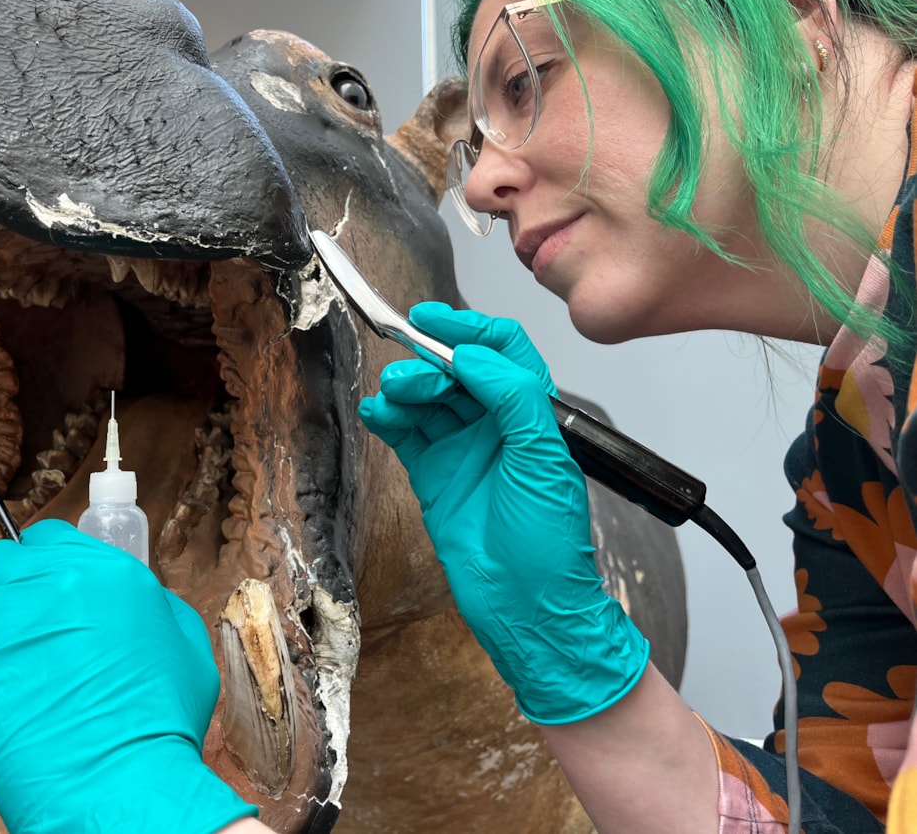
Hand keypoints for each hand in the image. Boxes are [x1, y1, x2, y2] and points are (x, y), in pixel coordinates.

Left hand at [0, 519, 256, 832]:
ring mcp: (11, 614)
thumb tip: (136, 600)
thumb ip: (157, 607)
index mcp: (111, 573)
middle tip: (34, 617)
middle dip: (22, 579)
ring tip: (19, 651)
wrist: (119, 781)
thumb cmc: (159, 726)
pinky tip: (5, 673)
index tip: (55, 586)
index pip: (56, 536)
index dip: (53, 562)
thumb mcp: (187, 649)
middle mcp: (58, 580)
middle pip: (14, 554)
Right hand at [358, 302, 648, 723]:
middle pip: (456, 371)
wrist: (527, 607)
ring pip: (427, 399)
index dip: (469, 329)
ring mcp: (462, 451)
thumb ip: (512, 397)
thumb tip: (472, 357)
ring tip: (395, 396)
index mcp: (531, 415)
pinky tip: (378, 413)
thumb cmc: (549, 542)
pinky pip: (405, 434)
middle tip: (413, 375)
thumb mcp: (543, 458)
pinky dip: (387, 418)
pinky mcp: (434, 477)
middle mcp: (496, 427)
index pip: (502, 352)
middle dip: (429, 362)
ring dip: (406, 387)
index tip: (432, 319)